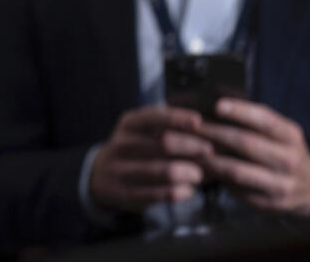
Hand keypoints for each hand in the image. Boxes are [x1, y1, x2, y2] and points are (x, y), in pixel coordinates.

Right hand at [89, 104, 212, 212]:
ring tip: (199, 174)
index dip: (176, 118)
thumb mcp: (141, 131)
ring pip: (162, 170)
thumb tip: (202, 125)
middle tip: (208, 151)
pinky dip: (177, 192)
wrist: (100, 176)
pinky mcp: (125, 193)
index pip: (153, 116)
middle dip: (190, 146)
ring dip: (187, 172)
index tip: (198, 121)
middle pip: (163, 143)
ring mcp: (121, 170)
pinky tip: (188, 190)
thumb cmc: (135, 148)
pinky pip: (157, 194)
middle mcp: (121, 144)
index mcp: (128, 124)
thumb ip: (167, 126)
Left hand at [197, 98, 309, 214]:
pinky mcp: (269, 202)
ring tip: (189, 148)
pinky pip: (236, 189)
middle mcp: (290, 160)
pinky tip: (200, 168)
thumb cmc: (280, 149)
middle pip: (246, 143)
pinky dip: (216, 177)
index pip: (265, 120)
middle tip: (191, 126)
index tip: (217, 105)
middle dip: (214, 133)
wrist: (309, 187)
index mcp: (290, 135)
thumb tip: (214, 97)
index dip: (240, 111)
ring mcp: (282, 184)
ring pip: (237, 170)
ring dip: (209, 158)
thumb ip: (251, 118)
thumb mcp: (276, 130)